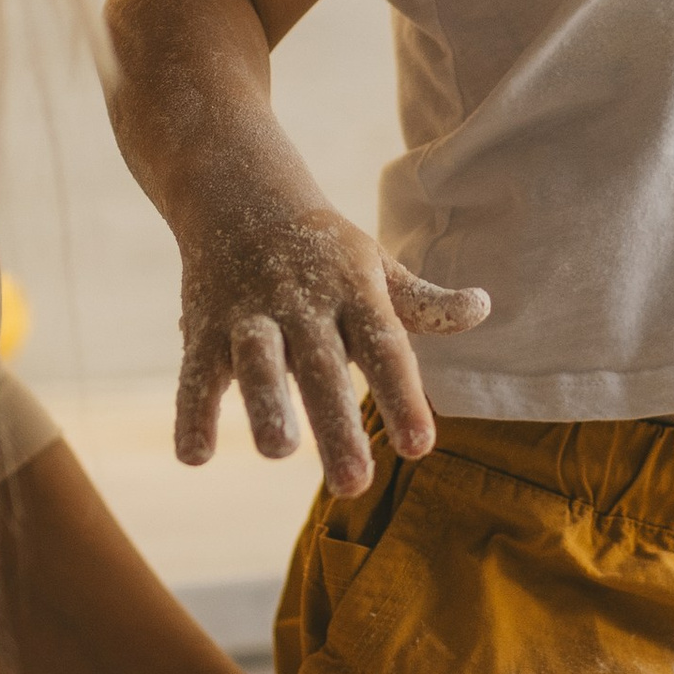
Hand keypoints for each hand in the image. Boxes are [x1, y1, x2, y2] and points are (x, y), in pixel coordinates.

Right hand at [173, 199, 488, 493]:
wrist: (237, 189)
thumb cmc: (322, 247)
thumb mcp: (374, 266)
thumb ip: (423, 301)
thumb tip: (481, 308)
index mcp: (354, 292)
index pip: (385, 347)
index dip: (401, 396)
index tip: (418, 447)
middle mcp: (303, 303)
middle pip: (322, 367)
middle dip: (336, 424)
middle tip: (353, 484)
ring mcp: (250, 315)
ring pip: (258, 362)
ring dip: (266, 405)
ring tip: (278, 451)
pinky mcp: (204, 327)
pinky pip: (196, 373)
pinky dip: (192, 412)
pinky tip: (195, 457)